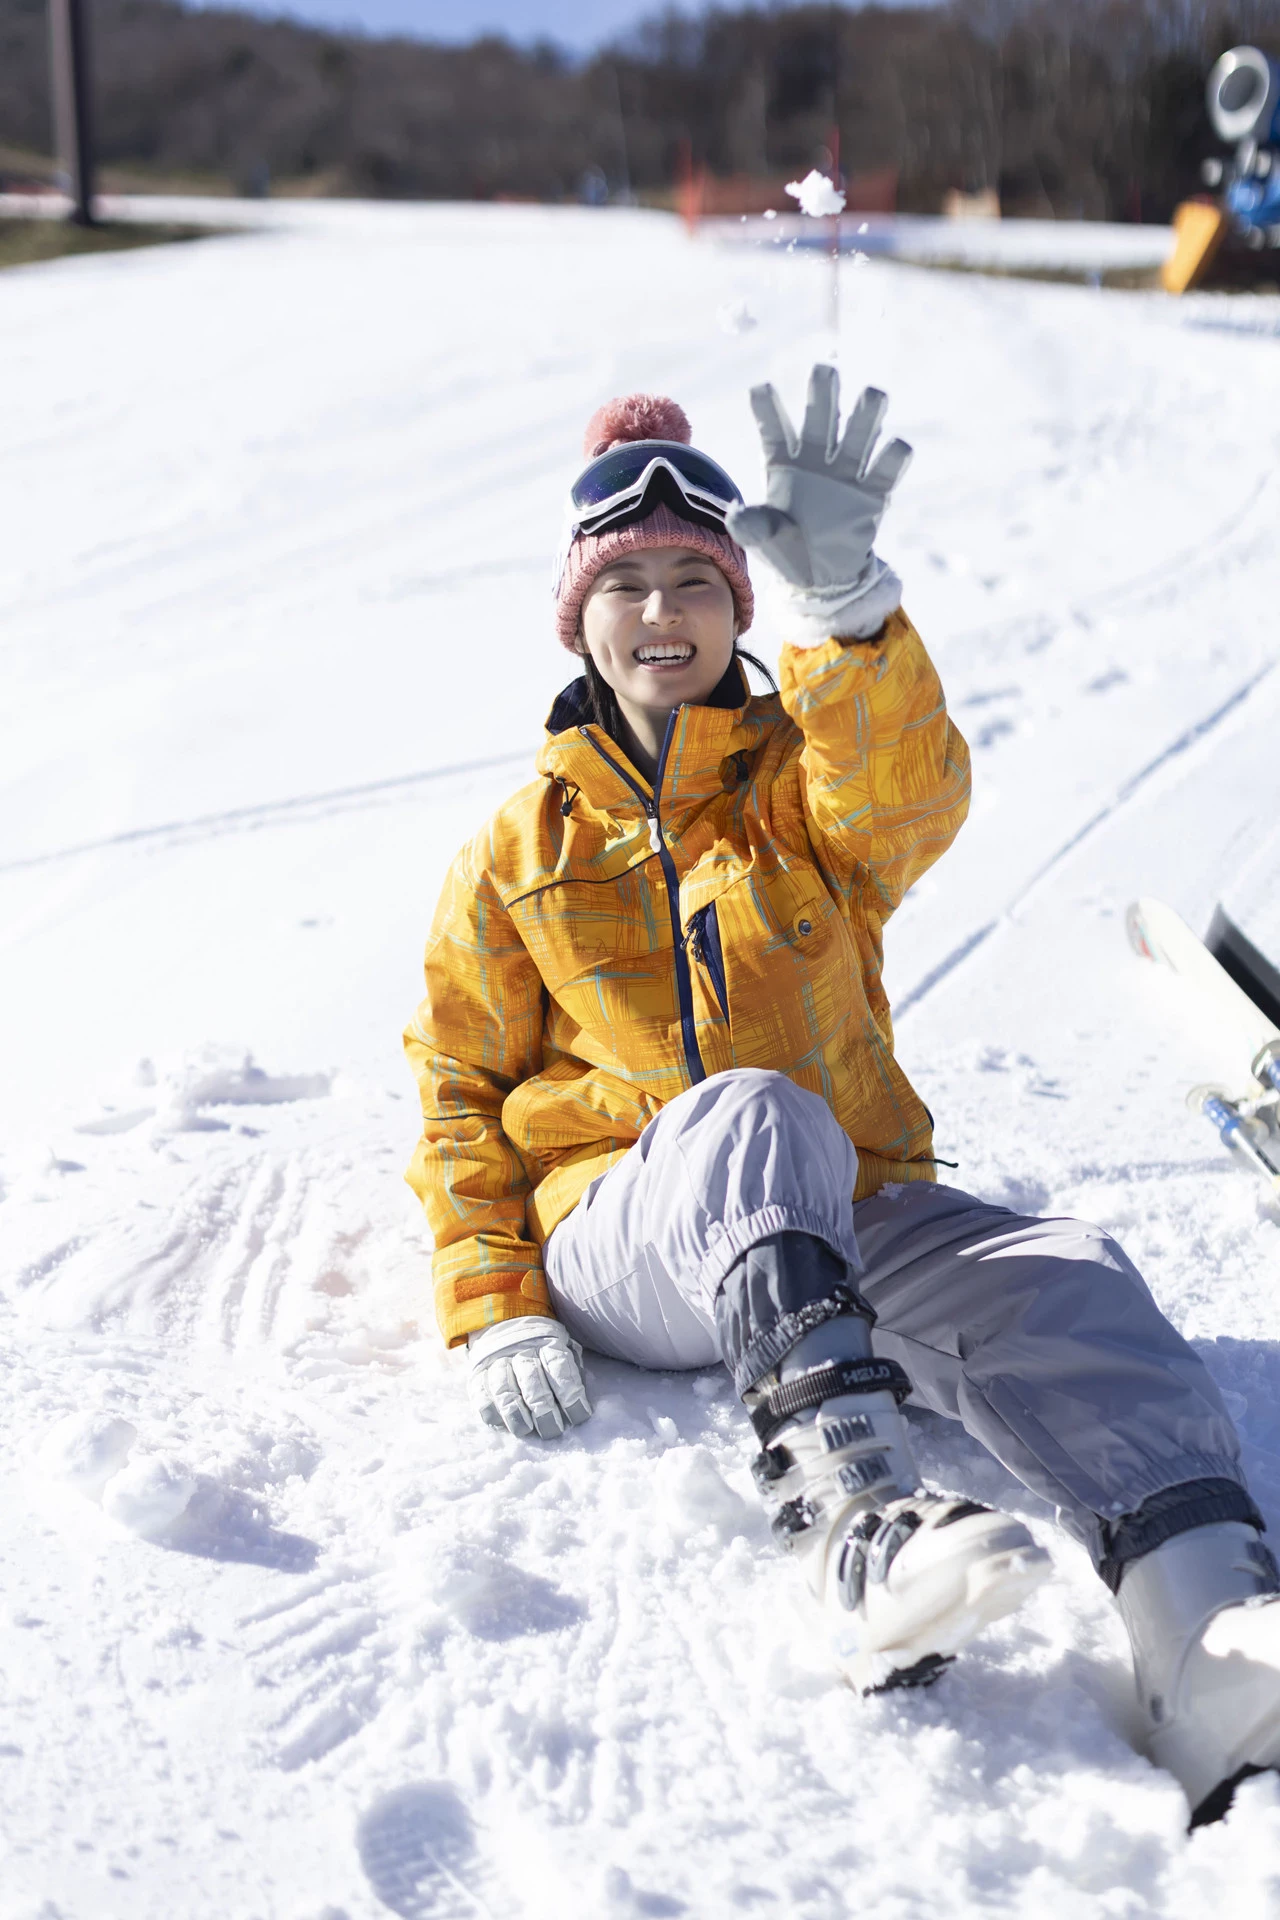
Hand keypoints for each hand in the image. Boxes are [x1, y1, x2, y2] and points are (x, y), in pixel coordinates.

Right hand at [467, 1319, 591, 1439]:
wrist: (504, 1328)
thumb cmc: (544, 1351)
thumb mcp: (564, 1350)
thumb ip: (572, 1371)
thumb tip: (580, 1401)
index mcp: (547, 1343)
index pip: (558, 1366)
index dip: (569, 1391)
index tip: (579, 1415)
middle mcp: (521, 1350)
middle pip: (531, 1378)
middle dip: (543, 1408)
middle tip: (553, 1430)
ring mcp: (497, 1361)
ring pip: (503, 1386)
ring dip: (514, 1411)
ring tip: (525, 1429)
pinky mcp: (478, 1374)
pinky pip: (480, 1393)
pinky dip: (489, 1409)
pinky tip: (500, 1422)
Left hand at [727, 364, 910, 641]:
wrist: (818, 577)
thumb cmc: (784, 549)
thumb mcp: (762, 540)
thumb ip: (750, 526)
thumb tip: (735, 516)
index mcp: (783, 465)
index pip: (775, 432)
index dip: (768, 410)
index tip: (759, 388)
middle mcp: (816, 461)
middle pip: (821, 419)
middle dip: (823, 394)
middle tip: (825, 370)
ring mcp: (845, 474)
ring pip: (858, 435)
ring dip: (867, 414)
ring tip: (874, 396)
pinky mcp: (871, 494)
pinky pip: (884, 470)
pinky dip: (893, 457)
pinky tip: (896, 447)